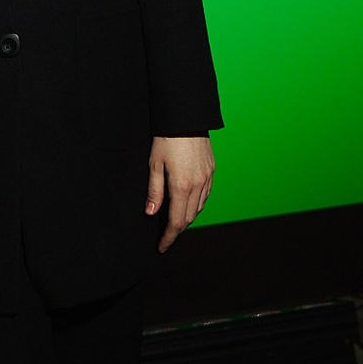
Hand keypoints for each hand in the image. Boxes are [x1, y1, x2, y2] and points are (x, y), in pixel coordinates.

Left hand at [145, 134, 213, 252]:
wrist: (186, 117)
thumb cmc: (166, 138)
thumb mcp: (154, 164)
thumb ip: (154, 191)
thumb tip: (151, 213)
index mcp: (182, 186)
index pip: (176, 221)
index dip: (169, 237)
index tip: (162, 246)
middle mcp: (198, 185)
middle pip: (189, 218)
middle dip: (177, 229)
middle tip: (166, 236)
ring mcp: (207, 178)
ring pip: (199, 208)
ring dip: (187, 218)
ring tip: (175, 222)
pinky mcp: (212, 170)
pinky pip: (206, 195)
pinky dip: (197, 205)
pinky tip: (188, 204)